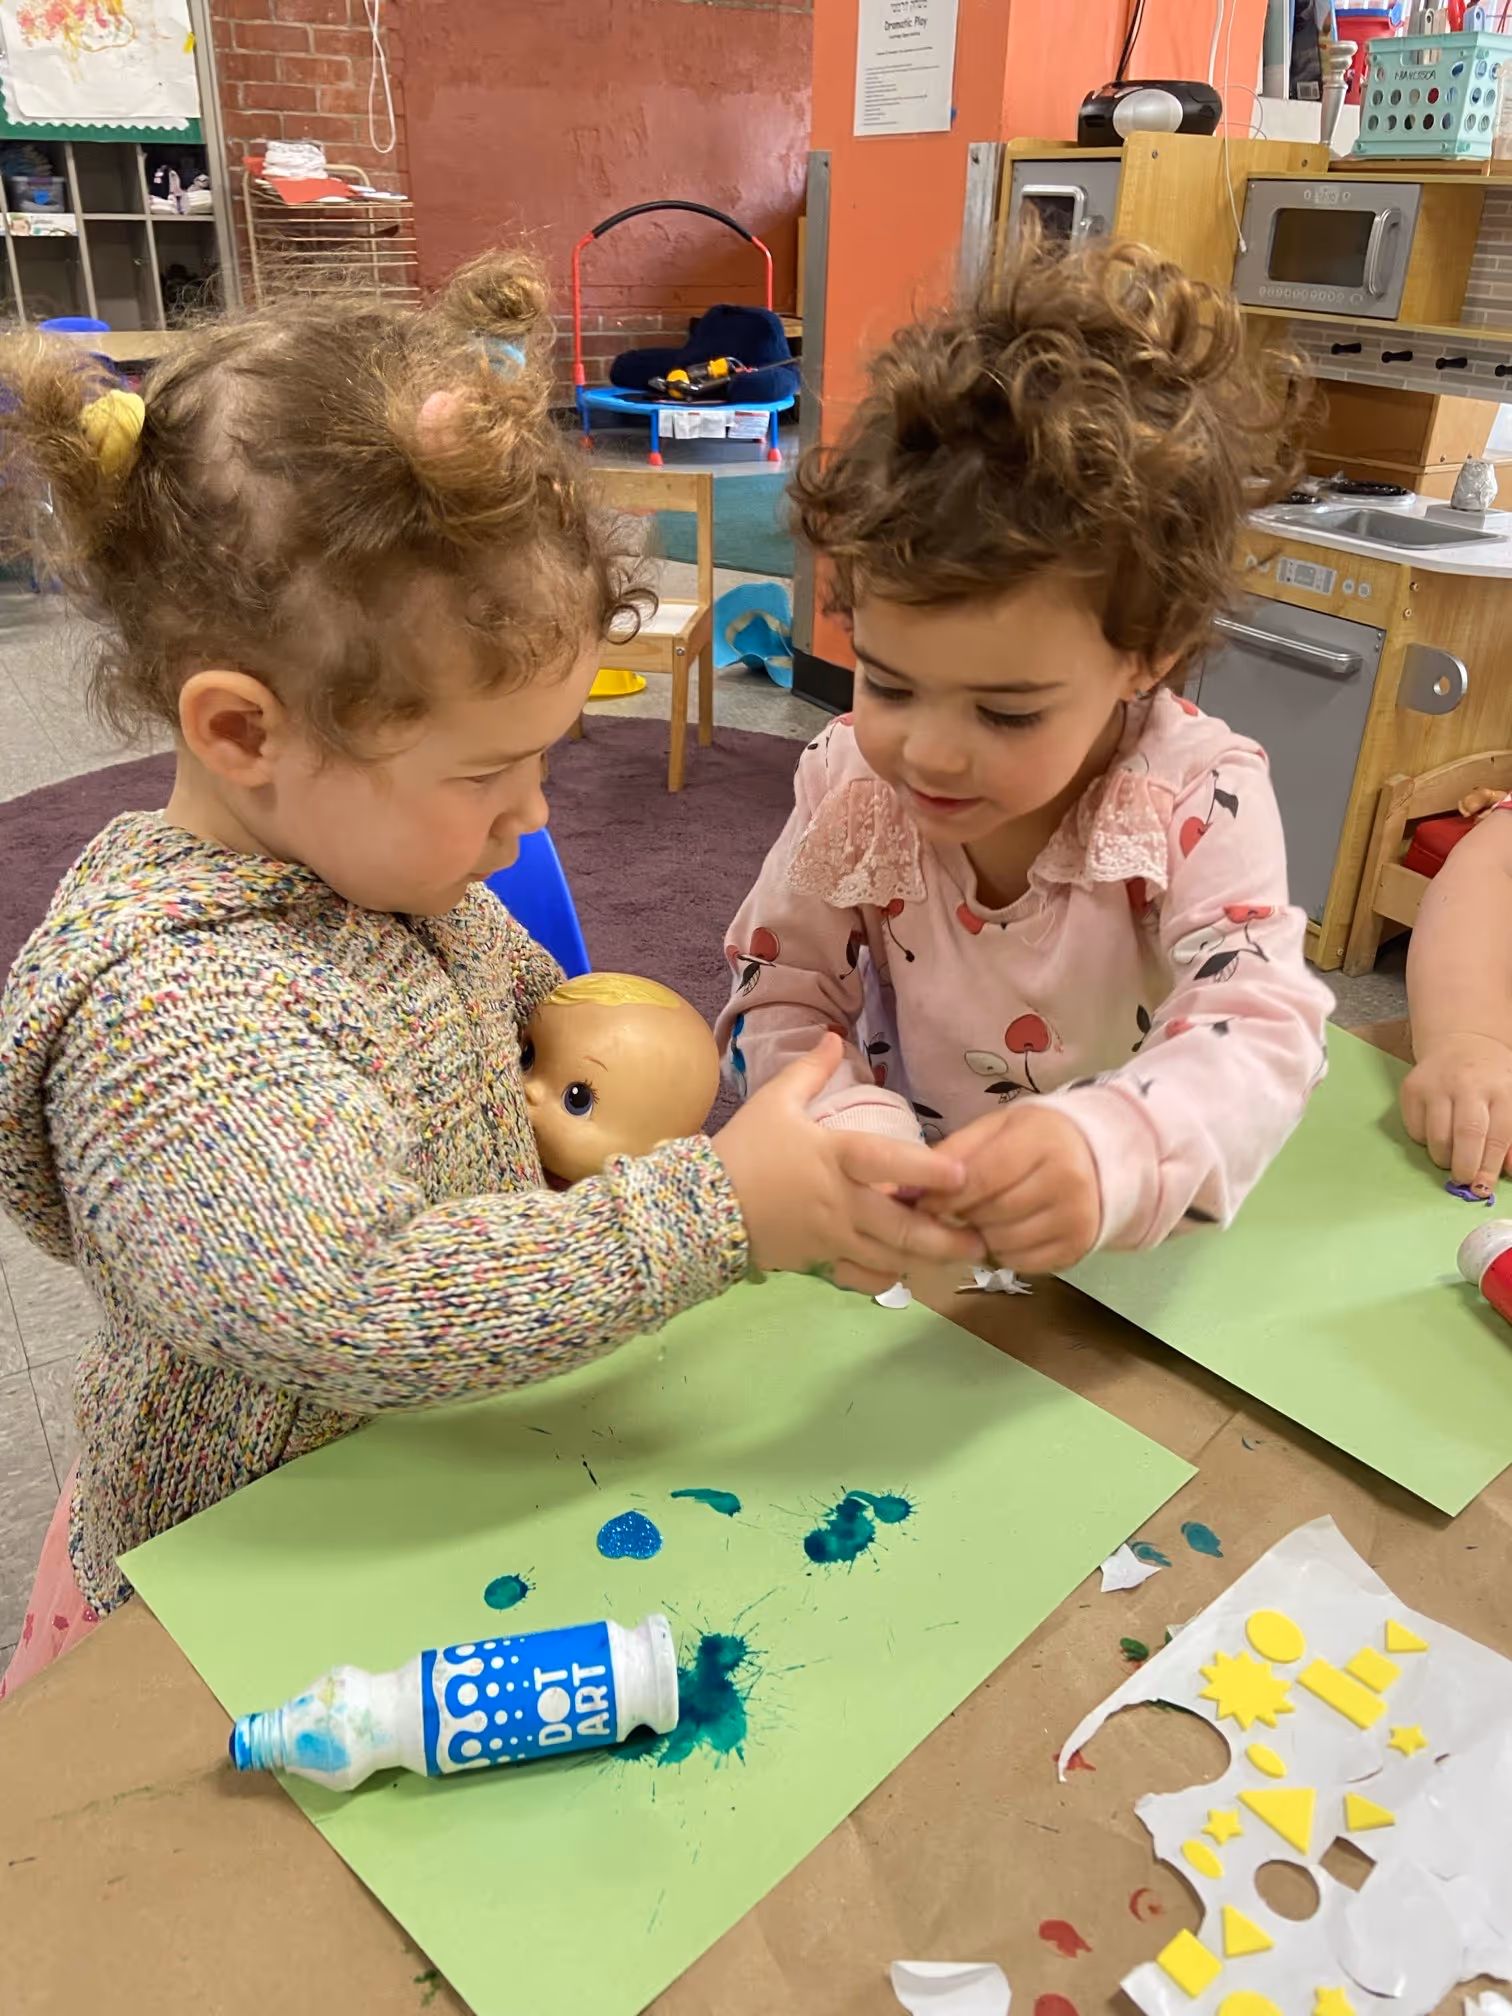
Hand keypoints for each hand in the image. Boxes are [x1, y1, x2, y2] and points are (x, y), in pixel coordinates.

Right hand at [713, 1036, 985, 1291]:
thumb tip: (835, 1035)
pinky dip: (887, 1278)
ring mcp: (831, 1237)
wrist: (698, 1206)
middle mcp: (840, 1201)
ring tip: (958, 1258)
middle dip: (946, 1238)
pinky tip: (905, 1270)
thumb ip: (811, 1070)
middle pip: (902, 1227)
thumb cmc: (743, 1149)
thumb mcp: (775, 1101)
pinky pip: (862, 1278)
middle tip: (981, 1241)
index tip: (963, 1174)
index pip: (888, 1162)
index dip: (928, 1171)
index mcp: (834, 1156)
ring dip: (925, 1260)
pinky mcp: (818, 1261)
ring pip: (890, 1257)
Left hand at [933, 1104, 1101, 1273]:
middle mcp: (1067, 1180)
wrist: (1096, 1158)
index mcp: (1044, 1140)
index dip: (948, 1195)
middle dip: (963, 1214)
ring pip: (1004, 1242)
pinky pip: (1022, 1263)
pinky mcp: (1078, 1247)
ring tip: (982, 1217)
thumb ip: (958, 1150)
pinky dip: (1002, 1253)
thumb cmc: (1034, 1139)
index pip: (985, 1176)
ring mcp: (1077, 1217)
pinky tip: (1004, 1231)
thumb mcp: (997, 1128)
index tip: (924, 1202)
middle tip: (955, 1209)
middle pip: (993, 1212)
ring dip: (981, 1235)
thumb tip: (917, 1185)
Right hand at [1401, 1032, 1511, 1192]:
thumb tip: (1509, 1171)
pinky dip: (1425, 1142)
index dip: (1490, 1166)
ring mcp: (1437, 1084)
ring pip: (1437, 1136)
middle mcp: (1468, 1084)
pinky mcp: (1412, 1088)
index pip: (1497, 1135)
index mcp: (1502, 1088)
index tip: (1483, 1187)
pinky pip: (1415, 1129)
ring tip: (1451, 1160)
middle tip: (1464, 1179)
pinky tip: (1436, 1135)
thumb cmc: (1493, 1081)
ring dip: (1443, 1158)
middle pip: (1466, 1134)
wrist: (1462, 1044)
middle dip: (1465, 1166)